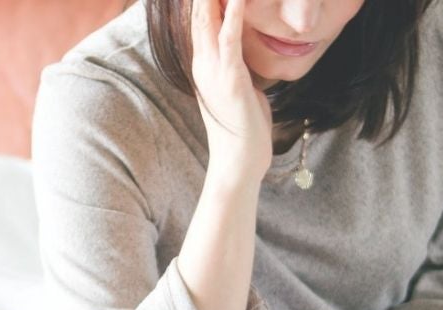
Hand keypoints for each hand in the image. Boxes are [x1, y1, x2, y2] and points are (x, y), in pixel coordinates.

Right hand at [190, 0, 272, 185]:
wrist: (239, 162)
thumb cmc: (244, 128)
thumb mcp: (241, 88)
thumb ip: (238, 65)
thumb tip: (243, 52)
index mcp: (204, 63)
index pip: (201, 18)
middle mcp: (202, 63)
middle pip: (198, 12)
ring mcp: (212, 70)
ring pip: (209, 19)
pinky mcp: (229, 78)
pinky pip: (229, 38)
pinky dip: (233, 14)